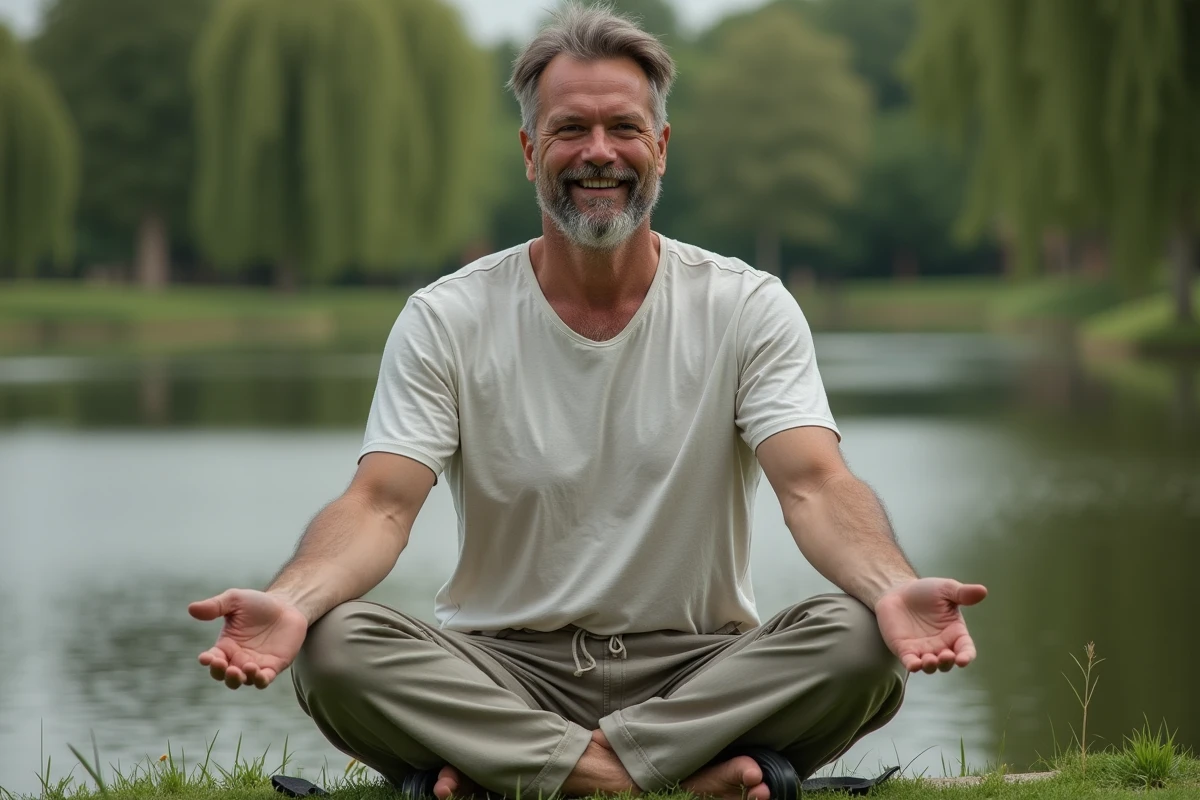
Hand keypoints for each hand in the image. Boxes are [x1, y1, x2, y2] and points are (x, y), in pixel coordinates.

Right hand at [188, 589, 308, 689]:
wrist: (288, 605)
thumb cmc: (258, 603)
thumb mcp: (235, 600)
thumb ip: (215, 605)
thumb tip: (191, 609)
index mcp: (225, 646)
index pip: (212, 658)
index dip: (208, 660)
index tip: (206, 657)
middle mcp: (237, 659)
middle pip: (223, 675)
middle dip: (221, 674)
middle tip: (225, 666)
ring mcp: (255, 665)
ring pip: (242, 681)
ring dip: (240, 678)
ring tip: (244, 668)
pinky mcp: (273, 667)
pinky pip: (263, 680)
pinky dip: (259, 680)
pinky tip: (259, 673)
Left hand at [875, 578, 987, 673]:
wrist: (898, 592)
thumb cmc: (926, 591)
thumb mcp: (946, 589)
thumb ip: (963, 593)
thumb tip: (983, 591)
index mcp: (955, 633)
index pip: (965, 649)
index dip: (966, 656)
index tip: (963, 660)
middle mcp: (941, 645)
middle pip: (948, 662)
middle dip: (947, 662)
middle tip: (945, 656)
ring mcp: (923, 649)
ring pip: (931, 666)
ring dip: (931, 666)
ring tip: (930, 660)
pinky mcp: (905, 650)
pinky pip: (910, 662)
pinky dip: (913, 666)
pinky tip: (914, 665)